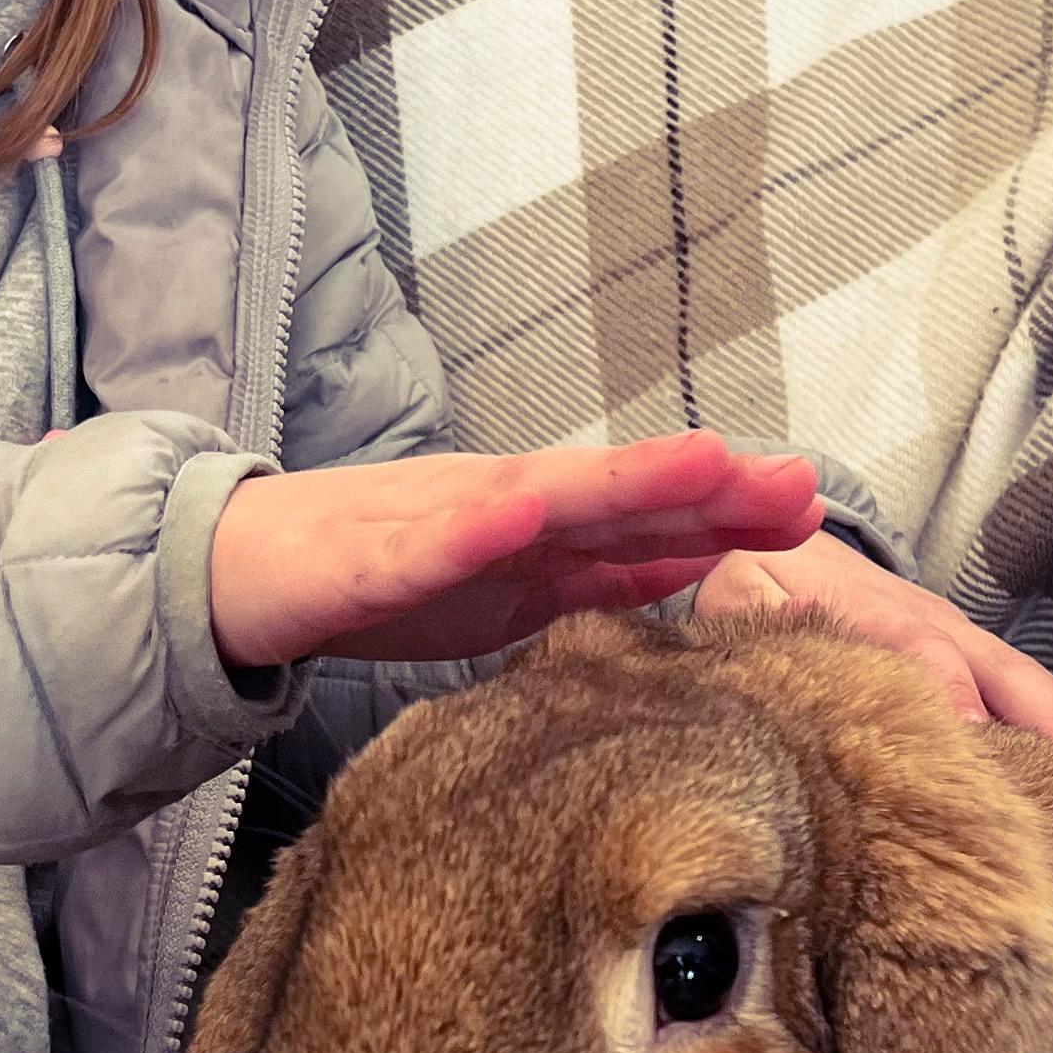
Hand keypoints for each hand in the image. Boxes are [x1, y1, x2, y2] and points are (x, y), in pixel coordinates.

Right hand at [209, 433, 823, 668]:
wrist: (244, 571)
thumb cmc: (381, 574)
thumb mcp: (516, 588)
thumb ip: (601, 572)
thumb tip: (701, 564)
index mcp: (537, 523)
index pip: (645, 514)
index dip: (725, 508)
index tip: (809, 505)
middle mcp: (499, 504)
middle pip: (615, 493)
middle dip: (703, 484)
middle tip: (792, 482)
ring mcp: (436, 522)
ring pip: (539, 498)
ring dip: (619, 479)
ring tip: (695, 464)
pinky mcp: (368, 557)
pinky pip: (427, 546)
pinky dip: (473, 529)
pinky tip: (520, 515)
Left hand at [690, 533, 1052, 761]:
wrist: (792, 539)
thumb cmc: (761, 576)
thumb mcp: (741, 583)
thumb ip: (758, 605)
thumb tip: (794, 623)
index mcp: (878, 616)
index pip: (923, 655)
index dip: (952, 696)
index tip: (975, 744)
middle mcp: (938, 627)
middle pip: (1004, 675)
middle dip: (1045, 730)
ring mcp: (968, 643)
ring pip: (1035, 688)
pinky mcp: (979, 660)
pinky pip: (1037, 696)